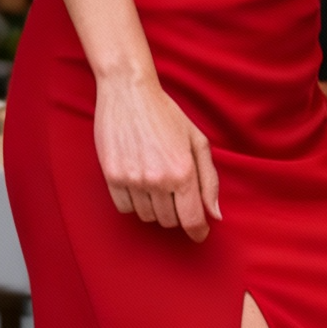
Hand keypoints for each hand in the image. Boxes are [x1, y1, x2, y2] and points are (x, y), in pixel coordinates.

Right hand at [94, 72, 220, 241]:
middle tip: (177, 193)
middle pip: (169, 221)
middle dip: (177, 213)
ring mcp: (133, 180)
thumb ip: (209, 181)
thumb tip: (214, 214)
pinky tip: (139, 184)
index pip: (191, 219)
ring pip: (147, 216)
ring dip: (156, 208)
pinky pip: (125, 208)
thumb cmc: (167, 116)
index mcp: (183, 172)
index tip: (200, 233)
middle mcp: (158, 180)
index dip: (198, 231)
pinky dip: (134, 203)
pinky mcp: (111, 177)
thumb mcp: (197, 142)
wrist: (129, 94)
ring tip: (157, 183)